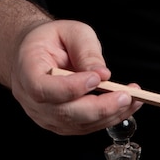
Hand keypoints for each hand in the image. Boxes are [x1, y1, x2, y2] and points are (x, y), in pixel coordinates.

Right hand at [8, 18, 143, 134]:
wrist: (38, 54)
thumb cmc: (52, 40)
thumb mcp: (71, 32)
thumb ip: (86, 51)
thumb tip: (103, 74)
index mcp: (27, 71)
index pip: (43, 89)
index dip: (70, 88)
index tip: (97, 78)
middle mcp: (32, 100)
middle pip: (65, 113)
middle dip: (100, 107)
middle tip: (126, 95)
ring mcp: (47, 116)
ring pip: (80, 124)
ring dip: (110, 114)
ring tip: (133, 98)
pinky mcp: (63, 124)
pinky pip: (88, 127)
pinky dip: (110, 118)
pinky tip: (127, 105)